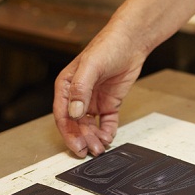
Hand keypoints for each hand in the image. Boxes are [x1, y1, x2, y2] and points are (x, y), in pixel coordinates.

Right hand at [53, 21, 146, 156]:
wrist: (131, 43)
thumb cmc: (107, 48)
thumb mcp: (91, 66)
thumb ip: (81, 90)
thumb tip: (74, 113)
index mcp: (67, 86)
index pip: (63, 115)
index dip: (68, 132)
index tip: (76, 146)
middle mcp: (78, 96)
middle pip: (76, 124)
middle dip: (82, 139)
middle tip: (90, 151)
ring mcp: (94, 100)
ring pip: (90, 125)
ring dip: (94, 138)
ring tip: (100, 149)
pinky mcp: (110, 103)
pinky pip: (106, 121)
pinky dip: (107, 131)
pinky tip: (109, 138)